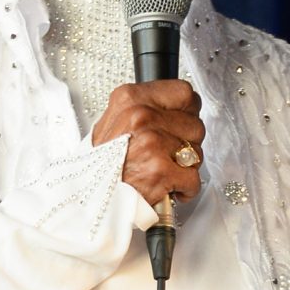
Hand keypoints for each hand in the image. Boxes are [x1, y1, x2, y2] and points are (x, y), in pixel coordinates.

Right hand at [92, 79, 204, 211]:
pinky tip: (169, 186)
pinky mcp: (162, 170)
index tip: (182, 123)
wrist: (93, 196)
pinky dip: (186, 189)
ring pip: (196, 152)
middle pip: (194, 124)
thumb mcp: (113, 123)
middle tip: (168, 154)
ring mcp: (153, 143)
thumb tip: (174, 108)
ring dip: (185, 166)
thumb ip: (143, 109)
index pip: (183, 93)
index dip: (188, 112)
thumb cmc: (102, 165)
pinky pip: (193, 178)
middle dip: (186, 143)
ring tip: (164, 170)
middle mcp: (142, 117)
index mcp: (130, 100)